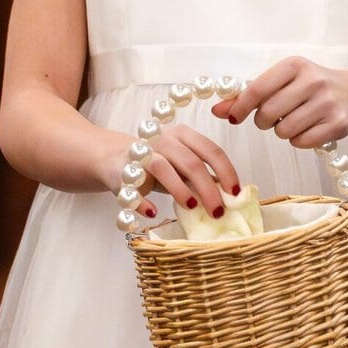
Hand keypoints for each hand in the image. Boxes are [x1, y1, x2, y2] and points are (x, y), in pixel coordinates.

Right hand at [99, 124, 241, 219]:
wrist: (111, 157)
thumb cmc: (155, 164)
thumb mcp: (180, 167)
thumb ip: (202, 176)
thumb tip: (230, 195)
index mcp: (183, 135)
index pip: (210, 150)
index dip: (226, 171)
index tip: (236, 192)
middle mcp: (163, 139)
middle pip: (191, 162)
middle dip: (208, 188)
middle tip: (217, 211)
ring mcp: (141, 153)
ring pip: (163, 168)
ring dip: (179, 189)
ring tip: (191, 207)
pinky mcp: (121, 171)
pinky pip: (133, 186)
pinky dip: (143, 201)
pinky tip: (152, 213)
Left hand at [211, 57, 347, 148]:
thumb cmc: (306, 87)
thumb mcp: (280, 82)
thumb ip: (247, 96)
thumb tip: (217, 111)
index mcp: (294, 65)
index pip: (258, 89)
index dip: (240, 107)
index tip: (233, 118)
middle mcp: (313, 81)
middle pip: (268, 113)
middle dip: (263, 121)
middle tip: (272, 117)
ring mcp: (327, 103)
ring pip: (284, 130)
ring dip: (282, 131)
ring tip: (293, 120)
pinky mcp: (338, 124)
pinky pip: (301, 142)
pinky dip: (299, 140)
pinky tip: (308, 128)